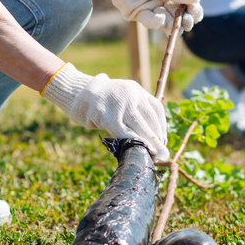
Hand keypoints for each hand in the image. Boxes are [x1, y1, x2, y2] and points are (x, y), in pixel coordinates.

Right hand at [42, 64, 168, 161]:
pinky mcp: (108, 116)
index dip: (162, 127)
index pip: (156, 109)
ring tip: (154, 154)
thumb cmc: (104, 100)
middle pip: (150, 118)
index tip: (163, 140)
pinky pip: (123, 132)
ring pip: (139, 125)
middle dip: (157, 138)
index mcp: (137, 90)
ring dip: (148, 142)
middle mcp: (131, 95)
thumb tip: (153, 135)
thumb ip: (135, 109)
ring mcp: (119, 105)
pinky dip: (133, 142)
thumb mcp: (123, 97)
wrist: (80, 93)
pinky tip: (138, 150)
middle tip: (164, 153)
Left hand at [91, 0, 203, 34]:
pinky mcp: (138, 14)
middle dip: (185, 23)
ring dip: (172, 26)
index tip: (195, 13)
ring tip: (175, 24)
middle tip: (187, 22)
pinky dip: (156, 23)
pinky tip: (160, 18)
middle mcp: (163, 4)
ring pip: (166, 24)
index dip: (194, 12)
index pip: (188, 7)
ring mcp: (151, 10)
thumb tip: (196, 0)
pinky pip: (149, 22)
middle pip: (179, 19)